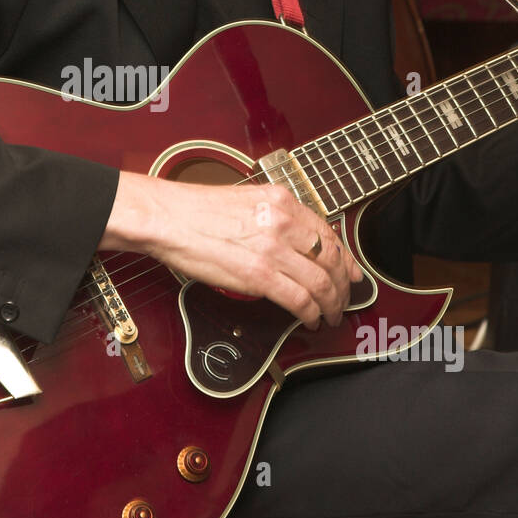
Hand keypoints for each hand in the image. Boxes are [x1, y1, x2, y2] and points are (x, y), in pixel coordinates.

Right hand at [101, 174, 363, 329]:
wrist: (166, 217)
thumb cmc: (195, 210)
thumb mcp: (247, 199)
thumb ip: (275, 216)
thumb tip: (294, 238)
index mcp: (282, 200)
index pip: (328, 232)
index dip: (346, 258)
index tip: (351, 272)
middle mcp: (283, 222)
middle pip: (332, 259)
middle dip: (343, 286)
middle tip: (344, 299)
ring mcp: (273, 249)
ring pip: (322, 283)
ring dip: (331, 304)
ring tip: (330, 315)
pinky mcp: (258, 275)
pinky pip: (299, 300)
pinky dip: (311, 313)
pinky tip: (311, 319)